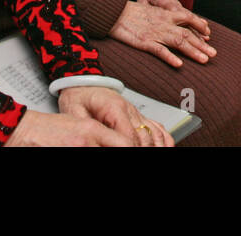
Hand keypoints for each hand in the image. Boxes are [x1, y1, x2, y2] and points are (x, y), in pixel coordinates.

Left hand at [59, 85, 173, 146]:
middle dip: (145, 149)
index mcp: (113, 108)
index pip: (128, 134)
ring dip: (157, 145)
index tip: (130, 154)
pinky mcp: (139, 115)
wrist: (84, 83)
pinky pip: (157, 126)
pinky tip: (165, 147)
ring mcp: (136, 112)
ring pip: (154, 132)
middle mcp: (129, 109)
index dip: (130, 148)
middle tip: (145, 157)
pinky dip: (163, 138)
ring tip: (158, 153)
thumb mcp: (75, 113)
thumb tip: (95, 142)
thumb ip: (89, 129)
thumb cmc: (79, 97)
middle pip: (144, 136)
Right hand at [110, 0, 215, 67]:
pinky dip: (170, 57)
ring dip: (193, 51)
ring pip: (179, 42)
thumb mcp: (150, 10)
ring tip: (205, 59)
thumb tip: (172, 21)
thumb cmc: (130, 12)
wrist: (113, 11)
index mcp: (165, 14)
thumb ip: (163, 16)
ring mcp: (155, 33)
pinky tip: (179, 64)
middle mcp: (164, 23)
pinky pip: (160, 50)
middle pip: (187, 34)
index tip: (208, 33)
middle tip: (214, 54)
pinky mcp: (144, 42)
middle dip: (202, 44)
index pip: (188, 18)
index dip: (199, 25)